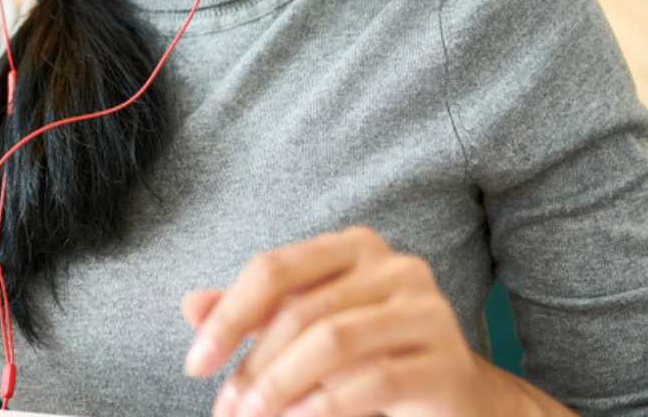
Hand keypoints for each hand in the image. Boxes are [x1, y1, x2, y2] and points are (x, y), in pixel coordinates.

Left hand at [181, 225, 491, 416]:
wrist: (457, 400)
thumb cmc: (371, 357)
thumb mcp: (306, 330)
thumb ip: (254, 315)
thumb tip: (191, 305)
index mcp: (355, 247)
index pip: (274, 268)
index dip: (227, 316)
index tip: (195, 365)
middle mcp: (396, 267)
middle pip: (300, 310)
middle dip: (252, 367)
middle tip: (225, 411)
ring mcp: (427, 310)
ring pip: (332, 341)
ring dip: (280, 386)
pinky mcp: (447, 360)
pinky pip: (373, 379)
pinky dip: (325, 405)